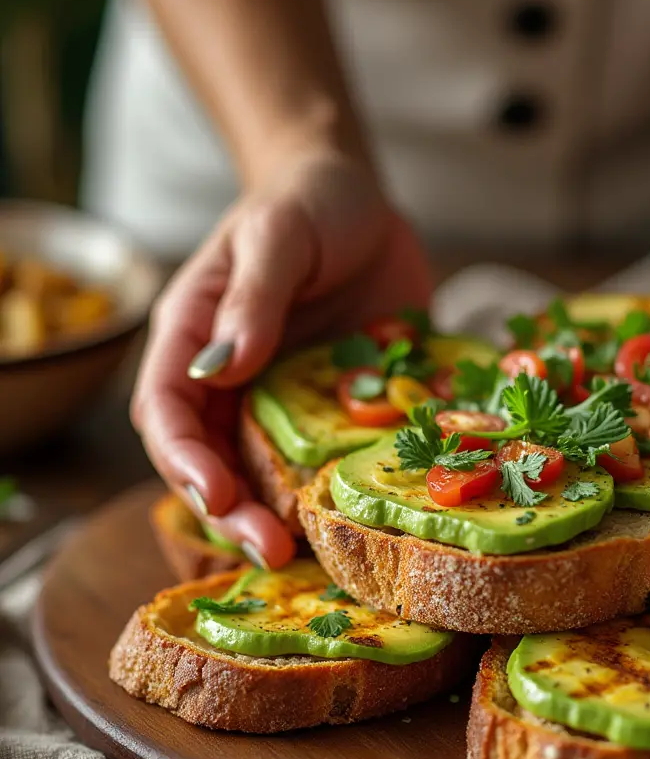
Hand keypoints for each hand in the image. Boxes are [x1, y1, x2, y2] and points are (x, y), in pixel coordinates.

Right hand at [131, 145, 432, 565]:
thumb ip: (251, 300)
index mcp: (195, 340)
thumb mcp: (279, 236)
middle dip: (235, 512)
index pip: (168, 412)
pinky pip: (335, 458)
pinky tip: (371, 518)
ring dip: (288, 517)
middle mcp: (233, 381)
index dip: (186, 461)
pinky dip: (345, 491)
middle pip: (216, 462)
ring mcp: (286, 400)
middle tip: (272, 551)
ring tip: (318, 556)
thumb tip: (224, 369)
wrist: (362, 201)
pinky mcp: (338, 407)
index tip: (217, 496)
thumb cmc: (307, 204)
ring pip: (272, 475)